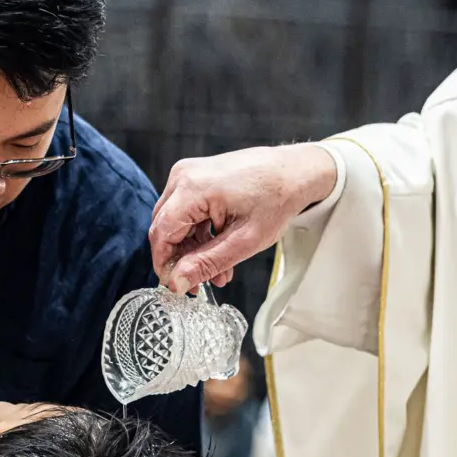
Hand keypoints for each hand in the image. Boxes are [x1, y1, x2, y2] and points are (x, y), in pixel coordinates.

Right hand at [149, 143, 338, 291]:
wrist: (295, 172)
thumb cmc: (277, 198)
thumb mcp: (244, 240)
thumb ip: (207, 263)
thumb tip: (178, 281)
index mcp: (192, 188)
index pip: (161, 233)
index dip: (165, 264)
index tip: (177, 285)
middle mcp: (184, 176)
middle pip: (165, 227)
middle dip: (180, 258)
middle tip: (197, 283)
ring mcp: (190, 174)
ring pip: (176, 221)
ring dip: (192, 248)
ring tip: (217, 271)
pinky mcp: (197, 176)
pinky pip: (186, 210)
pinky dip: (198, 233)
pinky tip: (217, 251)